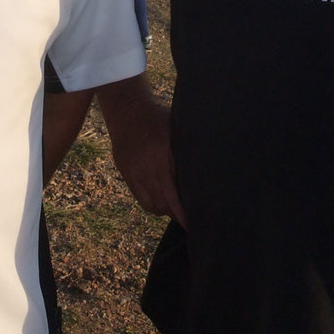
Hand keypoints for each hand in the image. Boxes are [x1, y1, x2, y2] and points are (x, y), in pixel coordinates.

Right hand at [96, 77, 185, 224]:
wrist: (127, 109)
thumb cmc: (158, 118)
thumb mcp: (177, 130)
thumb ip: (187, 153)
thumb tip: (208, 174)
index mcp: (161, 157)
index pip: (173, 195)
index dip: (182, 213)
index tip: (193, 223)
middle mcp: (146, 168)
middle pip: (163, 204)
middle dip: (176, 214)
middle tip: (190, 216)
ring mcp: (133, 172)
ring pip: (151, 204)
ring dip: (164, 210)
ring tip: (176, 209)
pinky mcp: (125, 173)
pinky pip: (140, 197)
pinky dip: (152, 203)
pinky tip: (162, 200)